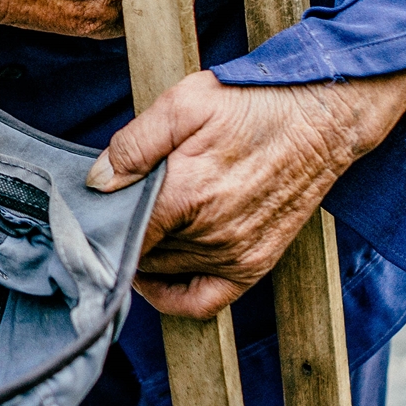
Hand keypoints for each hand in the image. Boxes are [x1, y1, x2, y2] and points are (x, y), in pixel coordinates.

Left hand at [86, 61, 405, 318]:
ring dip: (144, 259)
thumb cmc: (252, 104)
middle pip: (141, 254)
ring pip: (165, 274)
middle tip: (106, 216)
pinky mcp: (255, 264)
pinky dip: (173, 296)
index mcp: (187, 195)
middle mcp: (211, 234)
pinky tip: (156, 277)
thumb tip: (97, 181)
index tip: (83, 216)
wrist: (322, 117)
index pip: (123, 233)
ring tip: (134, 230)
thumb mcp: (183, 104)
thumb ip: (134, 145)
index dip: (96, 228)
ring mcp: (236, 254)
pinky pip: (203, 301)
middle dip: (118, 237)